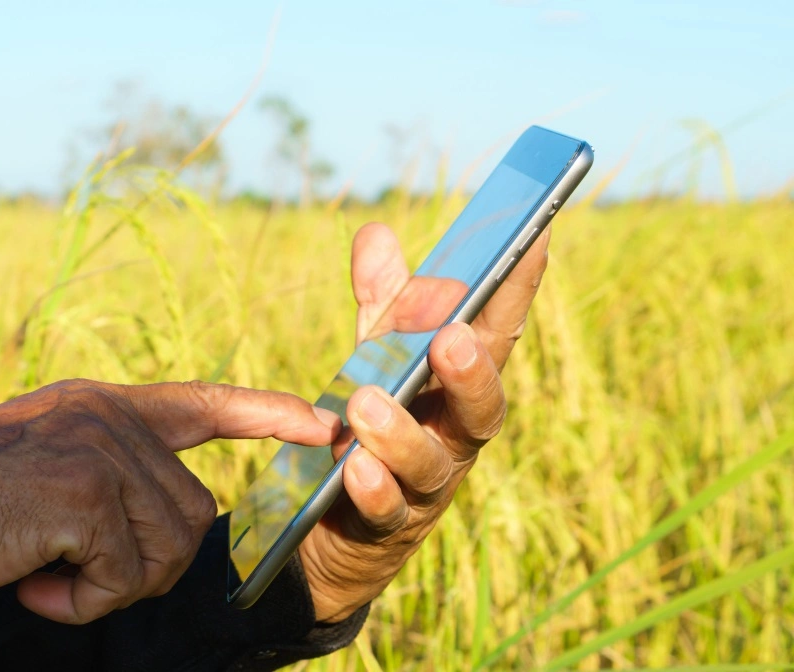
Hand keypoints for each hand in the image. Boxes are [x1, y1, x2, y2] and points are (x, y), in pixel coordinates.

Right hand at [0, 378, 338, 624]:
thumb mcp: (47, 466)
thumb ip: (108, 474)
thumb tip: (172, 526)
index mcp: (102, 406)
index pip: (201, 403)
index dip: (263, 415)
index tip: (317, 425)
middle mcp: (106, 417)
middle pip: (189, 513)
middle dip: (145, 563)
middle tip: (75, 571)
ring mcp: (98, 451)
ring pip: (165, 550)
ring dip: (111, 586)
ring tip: (48, 575)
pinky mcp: (84, 495)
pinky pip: (123, 576)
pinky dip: (82, 602)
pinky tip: (34, 585)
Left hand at [297, 222, 550, 622]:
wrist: (332, 521)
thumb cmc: (373, 423)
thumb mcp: (373, 356)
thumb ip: (379, 302)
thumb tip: (375, 232)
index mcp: (460, 385)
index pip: (496, 333)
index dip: (518, 288)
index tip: (534, 236)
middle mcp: (456, 434)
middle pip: (484, 407)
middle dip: (473, 372)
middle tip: (451, 339)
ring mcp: (426, 484)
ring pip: (430, 462)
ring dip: (402, 432)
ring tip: (367, 403)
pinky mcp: (387, 525)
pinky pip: (387, 511)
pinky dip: (374, 489)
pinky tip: (355, 469)